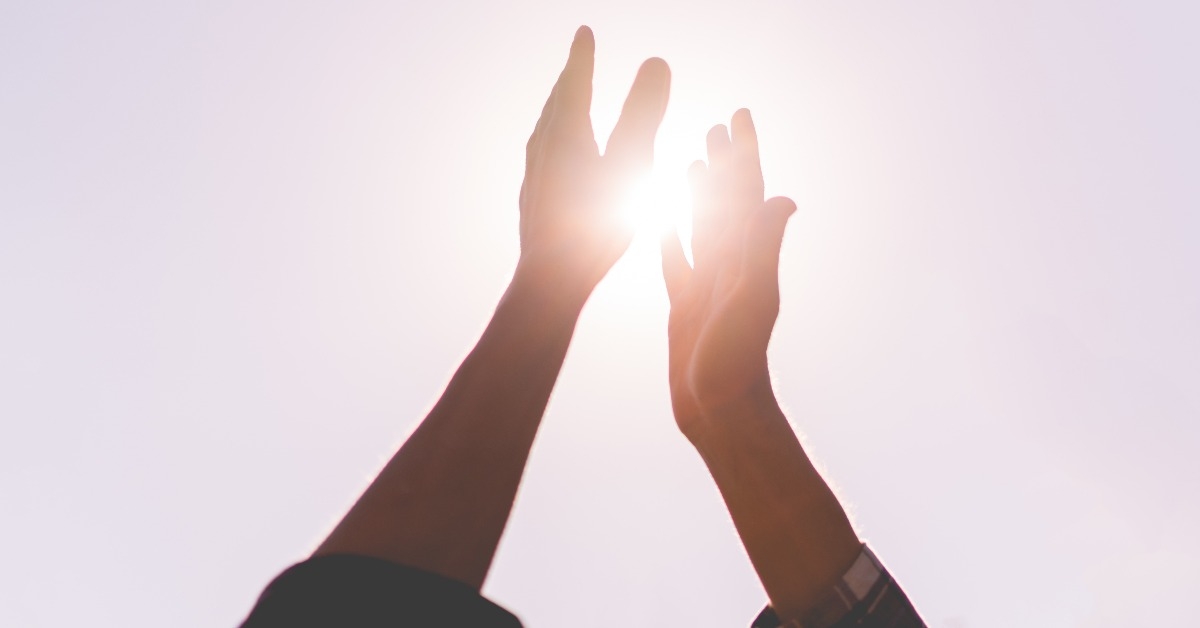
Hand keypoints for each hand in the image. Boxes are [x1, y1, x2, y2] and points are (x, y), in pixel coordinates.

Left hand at [517, 27, 670, 306]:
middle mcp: (544, 149)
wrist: (550, 279)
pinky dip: (554, 142)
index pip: (575, 82)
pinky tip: (558, 164)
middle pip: (556, 103)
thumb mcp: (630, 164)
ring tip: (566, 104)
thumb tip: (656, 60)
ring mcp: (535, 176)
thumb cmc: (594, 225)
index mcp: (566, 134)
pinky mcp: (534, 202)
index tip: (584, 32)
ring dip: (558, 110)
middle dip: (569, 79)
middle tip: (576, 60)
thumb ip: (643, 112)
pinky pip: (543, 158)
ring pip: (546, 131)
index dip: (583, 55)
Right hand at [661, 109, 797, 436]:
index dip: (745, 154)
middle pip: (726, 202)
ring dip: (700, 194)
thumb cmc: (737, 362)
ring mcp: (707, 285)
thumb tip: (783, 197)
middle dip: (724, 163)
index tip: (739, 116)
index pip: (747, 193)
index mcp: (746, 257)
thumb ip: (763, 249)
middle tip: (716, 126)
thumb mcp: (751, 300)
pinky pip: (677, 261)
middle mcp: (730, 265)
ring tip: (692, 162)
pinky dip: (671, 236)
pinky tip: (662, 220)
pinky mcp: (685, 306)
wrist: (719, 411)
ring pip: (702, 227)